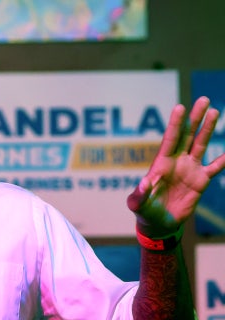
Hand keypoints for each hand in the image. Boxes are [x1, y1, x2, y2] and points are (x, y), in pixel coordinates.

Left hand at [127, 96, 224, 236]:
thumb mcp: (137, 204)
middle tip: (203, 99)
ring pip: (200, 144)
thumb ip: (139, 194)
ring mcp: (189, 169)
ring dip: (208, 129)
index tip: (180, 107)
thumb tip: (144, 183)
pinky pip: (215, 167)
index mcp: (161, 163)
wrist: (159, 223)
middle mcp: (176, 161)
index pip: (170, 139)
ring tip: (214, 111)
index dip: (175, 124)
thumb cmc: (144, 211)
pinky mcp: (200, 181)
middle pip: (187, 135)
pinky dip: (224, 159)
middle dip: (194, 118)